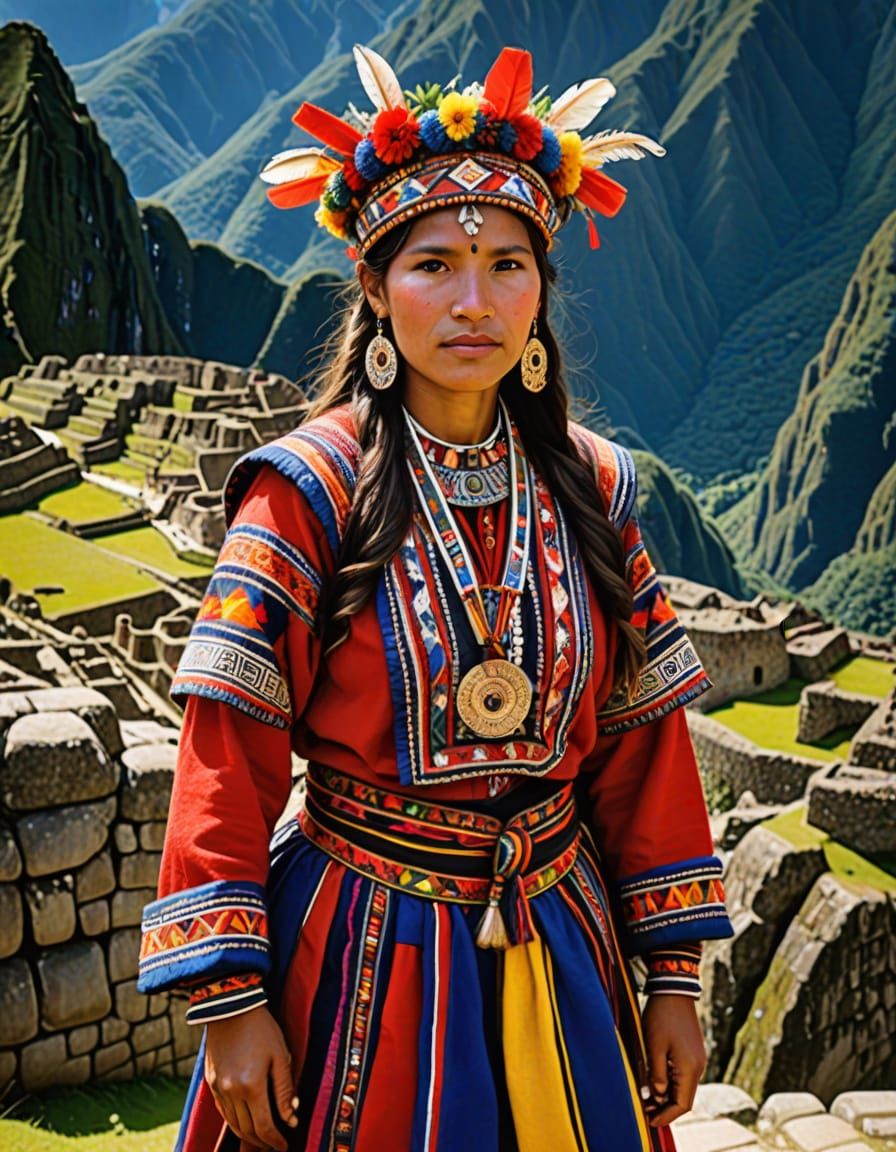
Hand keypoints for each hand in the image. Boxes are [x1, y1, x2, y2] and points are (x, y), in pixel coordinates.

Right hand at [204, 1005, 297, 1149]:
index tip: (284, 1145)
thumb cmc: (261, 1028)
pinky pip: (222, 1110)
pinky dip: (234, 1121)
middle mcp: (231, 1092)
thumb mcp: (280, 1055)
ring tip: (261, 1139)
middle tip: (274, 1145)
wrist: (231, 1006)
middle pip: (247, 1130)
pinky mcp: (210, 1081)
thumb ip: (284, 1089)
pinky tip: (244, 1121)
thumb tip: (291, 1117)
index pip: (264, 1126)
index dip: (275, 1140)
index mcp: (251, 1086)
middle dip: (262, 1142)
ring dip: (247, 1135)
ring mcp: (218, 1087)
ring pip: (233, 1123)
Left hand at [640, 994, 706, 1126]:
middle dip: (666, 1108)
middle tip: (645, 1112)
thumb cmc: (661, 1016)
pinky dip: (671, 1084)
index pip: (682, 1104)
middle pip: (685, 1098)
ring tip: (647, 1100)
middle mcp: (697, 1066)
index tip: (650, 1121)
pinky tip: (655, 1083)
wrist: (673, 990)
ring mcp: (697, 1059)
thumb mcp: (653, 1046)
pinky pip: (683, 1076)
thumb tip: (658, 1095)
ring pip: (684, 1087)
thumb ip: (656, 1074)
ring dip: (667, 1096)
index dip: (666, 1115)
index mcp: (690, 1068)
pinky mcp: (692, 1052)